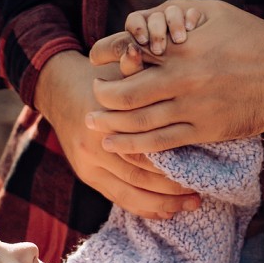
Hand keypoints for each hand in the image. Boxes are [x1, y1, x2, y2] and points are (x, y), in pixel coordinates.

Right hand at [34, 50, 199, 219]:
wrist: (59, 91)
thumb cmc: (99, 78)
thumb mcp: (115, 70)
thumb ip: (130, 65)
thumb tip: (139, 50)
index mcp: (104, 121)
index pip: (145, 147)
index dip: (174, 159)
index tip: (204, 166)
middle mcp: (94, 147)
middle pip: (140, 176)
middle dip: (173, 188)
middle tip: (203, 193)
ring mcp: (88, 165)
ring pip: (130, 194)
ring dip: (162, 203)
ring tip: (191, 205)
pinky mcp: (87, 175)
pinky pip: (118, 198)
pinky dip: (144, 208)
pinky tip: (167, 212)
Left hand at [87, 0, 263, 153]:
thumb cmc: (253, 37)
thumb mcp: (215, 11)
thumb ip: (178, 13)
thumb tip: (149, 19)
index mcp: (182, 46)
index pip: (129, 51)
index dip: (106, 56)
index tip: (94, 60)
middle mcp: (184, 78)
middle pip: (126, 93)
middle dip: (102, 96)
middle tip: (93, 95)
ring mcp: (194, 108)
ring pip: (139, 123)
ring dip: (111, 125)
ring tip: (95, 124)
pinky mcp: (205, 130)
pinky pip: (162, 143)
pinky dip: (135, 146)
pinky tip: (118, 145)